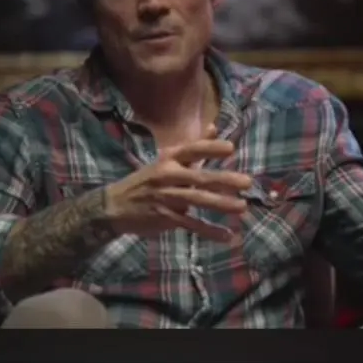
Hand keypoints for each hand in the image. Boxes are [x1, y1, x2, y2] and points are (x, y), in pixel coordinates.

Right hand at [103, 125, 253, 242]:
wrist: (115, 206)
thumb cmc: (147, 180)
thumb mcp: (166, 159)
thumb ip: (194, 147)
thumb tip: (214, 127)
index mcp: (168, 159)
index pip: (191, 150)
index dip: (210, 148)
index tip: (230, 148)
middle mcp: (167, 176)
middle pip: (199, 177)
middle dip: (223, 180)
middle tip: (247, 182)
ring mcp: (166, 198)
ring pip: (197, 201)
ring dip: (221, 204)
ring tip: (242, 207)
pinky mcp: (165, 218)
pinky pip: (191, 225)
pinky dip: (209, 231)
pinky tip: (227, 235)